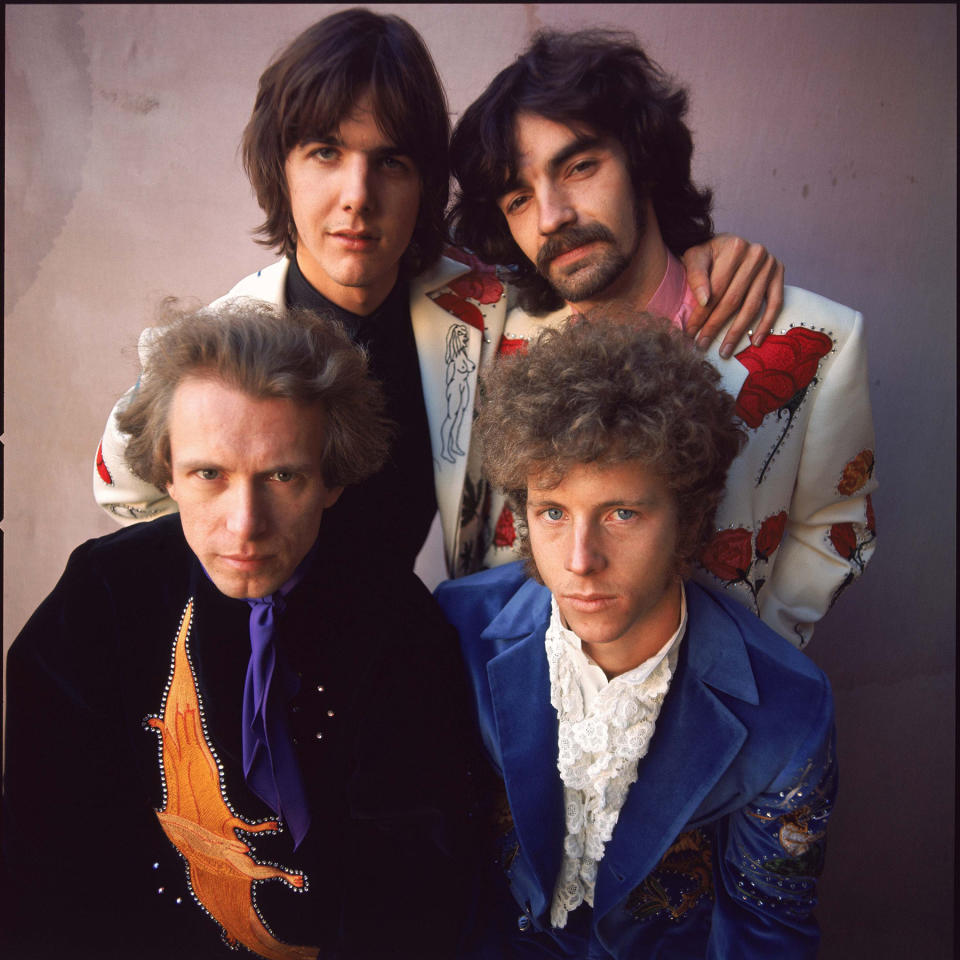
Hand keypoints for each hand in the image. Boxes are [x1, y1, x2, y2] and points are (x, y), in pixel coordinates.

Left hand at [682, 234, 784, 357]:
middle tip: (702, 345)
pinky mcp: (779, 273)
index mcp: (734, 247)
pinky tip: (755, 342)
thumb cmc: (708, 253)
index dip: (702, 313)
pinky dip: (766, 324)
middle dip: (715, 325)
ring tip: (725, 351)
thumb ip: (696, 276)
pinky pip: (775, 304)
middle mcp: (756, 253)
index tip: (690, 333)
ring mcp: (770, 264)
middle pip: (733, 299)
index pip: (716, 289)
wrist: (727, 243)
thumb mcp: (695, 257)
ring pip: (752, 306)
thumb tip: (704, 301)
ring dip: (738, 332)